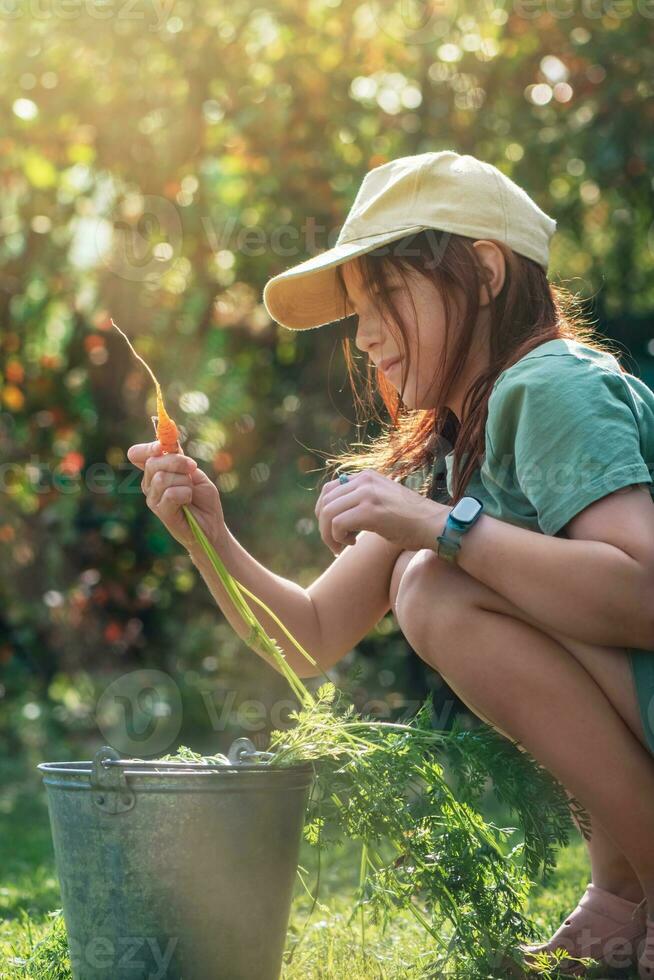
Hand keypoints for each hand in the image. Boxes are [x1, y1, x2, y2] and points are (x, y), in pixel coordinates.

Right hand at [127, 441, 227, 551]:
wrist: (211, 524)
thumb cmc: (203, 499)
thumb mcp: (194, 472)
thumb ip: (179, 458)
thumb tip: (169, 443)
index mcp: (155, 472)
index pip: (137, 454)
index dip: (147, 448)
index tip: (162, 446)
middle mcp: (150, 484)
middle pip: (153, 463)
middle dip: (177, 462)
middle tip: (192, 468)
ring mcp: (153, 499)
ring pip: (162, 478)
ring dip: (184, 481)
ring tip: (191, 491)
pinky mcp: (161, 512)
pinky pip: (171, 493)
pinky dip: (185, 494)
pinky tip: (188, 501)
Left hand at [315, 469, 449, 555]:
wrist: (435, 526)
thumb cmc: (411, 521)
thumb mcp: (383, 501)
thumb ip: (362, 501)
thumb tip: (335, 513)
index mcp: (367, 477)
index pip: (329, 489)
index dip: (324, 511)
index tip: (332, 529)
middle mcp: (364, 481)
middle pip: (325, 501)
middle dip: (324, 526)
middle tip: (335, 543)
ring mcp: (367, 494)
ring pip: (328, 514)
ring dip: (329, 535)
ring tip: (341, 546)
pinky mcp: (370, 511)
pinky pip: (337, 524)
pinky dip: (338, 538)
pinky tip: (352, 544)